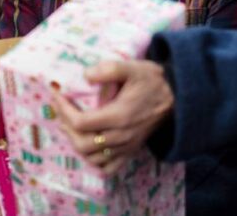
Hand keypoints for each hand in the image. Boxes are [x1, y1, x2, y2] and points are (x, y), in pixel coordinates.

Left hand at [53, 60, 173, 174]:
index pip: (80, 122)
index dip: (64, 110)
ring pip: (92, 158)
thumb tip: (85, 76)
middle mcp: (122, 136)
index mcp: (119, 116)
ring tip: (70, 125)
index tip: (58, 95)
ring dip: (76, 143)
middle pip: (82, 144)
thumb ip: (108, 69)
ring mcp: (127, 147)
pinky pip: (108, 168)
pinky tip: (88, 145)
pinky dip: (93, 161)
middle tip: (62, 110)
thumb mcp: (132, 67)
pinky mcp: (131, 151)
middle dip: (66, 127)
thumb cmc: (152, 81)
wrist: (178, 98)